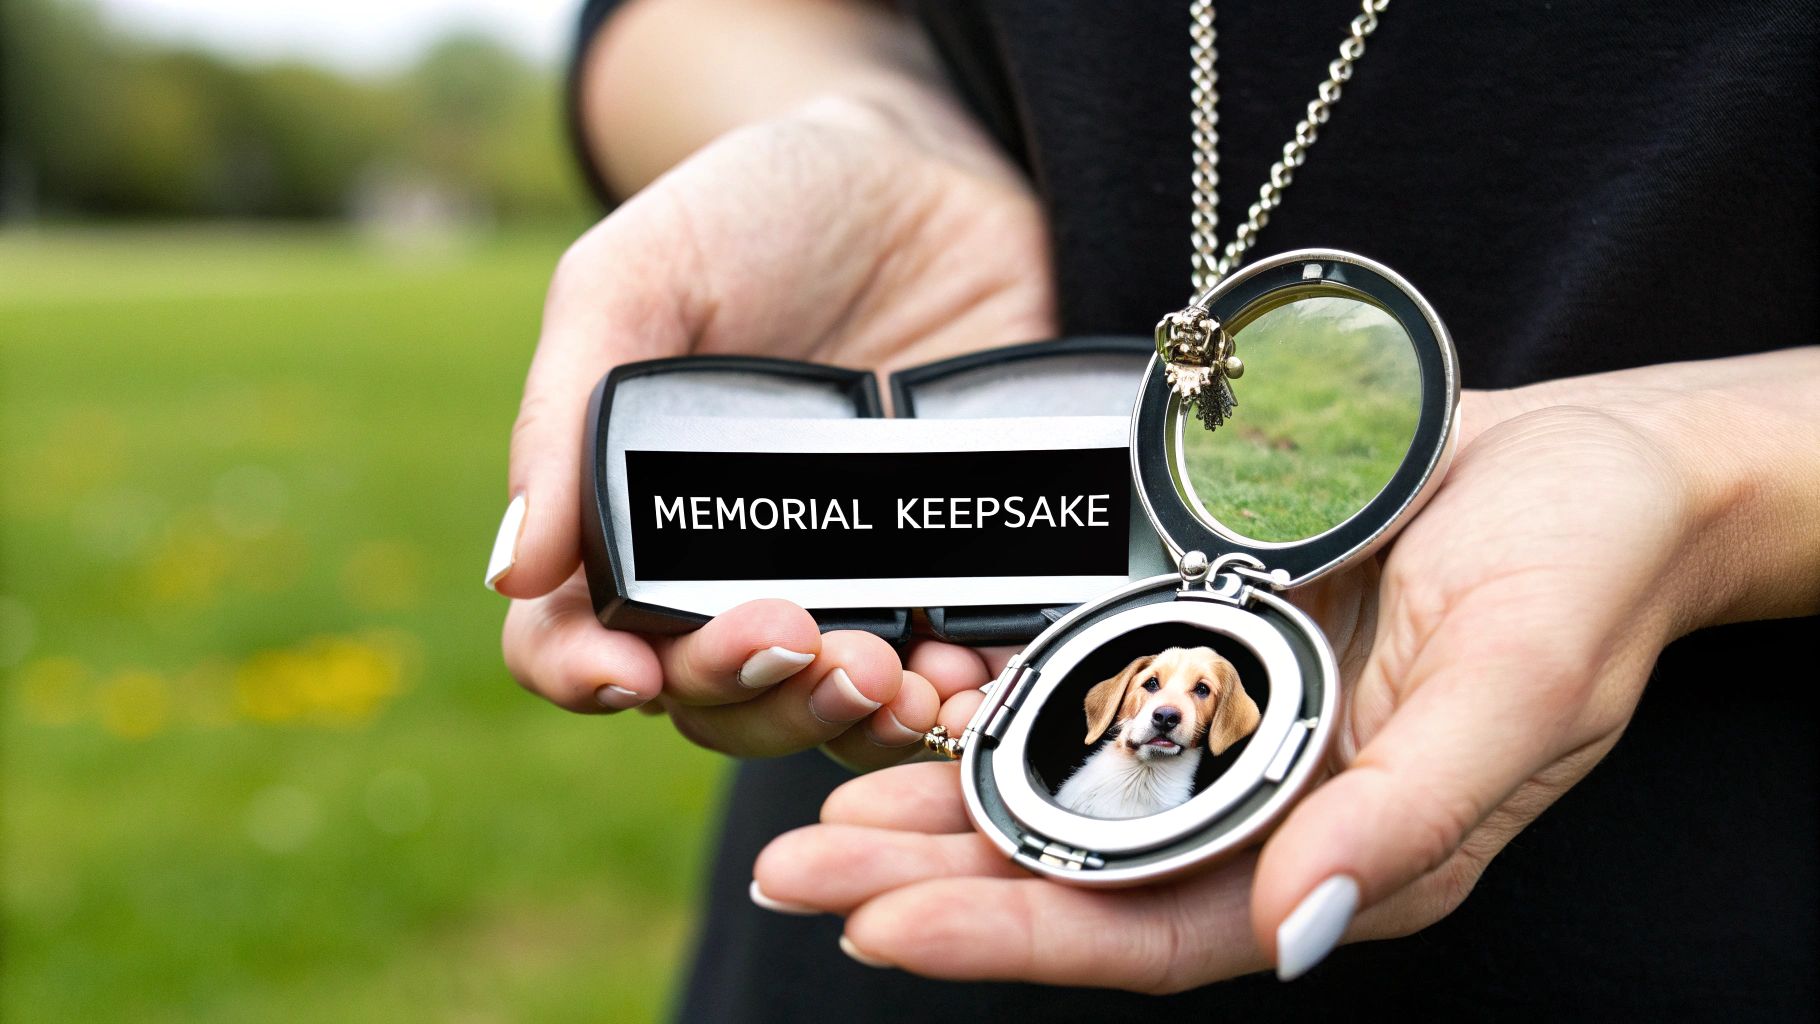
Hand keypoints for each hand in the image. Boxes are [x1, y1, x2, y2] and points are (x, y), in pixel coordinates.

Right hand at [490, 94, 1055, 768]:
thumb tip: (513, 572)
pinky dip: (955, 708)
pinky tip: (962, 686)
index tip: (626, 676)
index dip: (584, 679)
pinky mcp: (956, 575)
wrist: (926, 174)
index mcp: (634, 518)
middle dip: (743, 696)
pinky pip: (952, 679)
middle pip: (711, 701)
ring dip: (845, 723)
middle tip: (791, 641)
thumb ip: (571, 416)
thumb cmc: (756, 210)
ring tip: (885, 678)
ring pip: (827, 714)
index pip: (575, 640)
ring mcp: (851, 583)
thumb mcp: (639, 276)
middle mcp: (736, 572)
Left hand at [752, 351, 1819, 985]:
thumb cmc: (1580, 572)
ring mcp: (1227, 727)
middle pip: (1073, 877)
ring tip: (810, 824)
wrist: (1591, 462)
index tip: (879, 929)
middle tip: (786, 876)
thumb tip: (1297, 932)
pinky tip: (903, 719)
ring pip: (1056, 796)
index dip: (1013, 939)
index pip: (1150, 929)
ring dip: (932, 813)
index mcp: (1338, 853)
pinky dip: (990, 719)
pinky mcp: (1204, 647)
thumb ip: (1408, 815)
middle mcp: (1265, 809)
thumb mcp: (1515, 686)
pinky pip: (1078, 700)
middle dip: (928, 886)